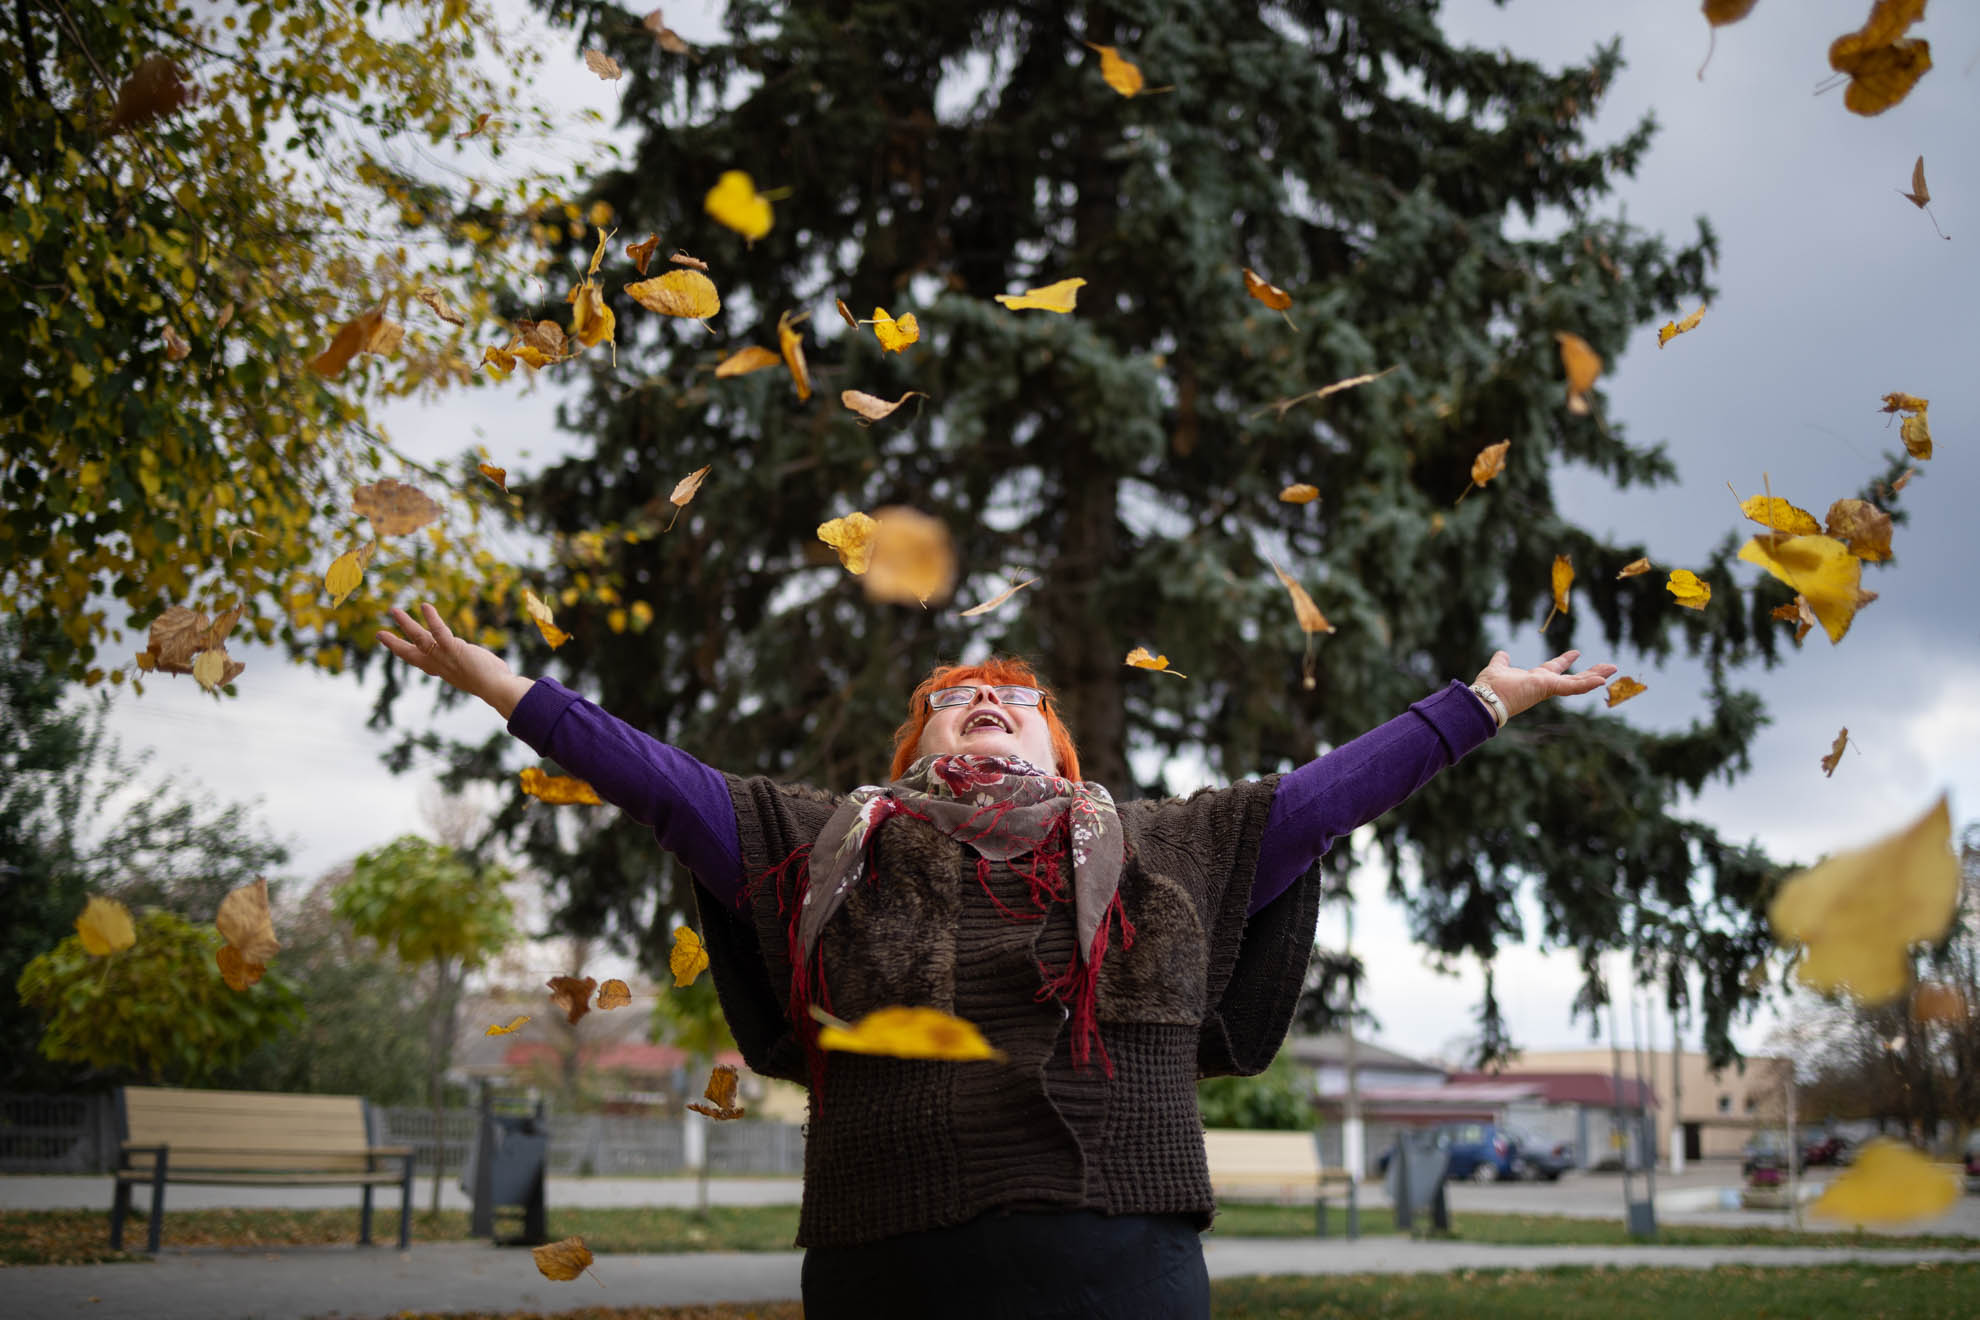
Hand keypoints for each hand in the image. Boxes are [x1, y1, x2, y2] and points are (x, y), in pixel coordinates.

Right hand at [380, 603, 532, 717]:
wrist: (496, 688)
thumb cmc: (494, 683)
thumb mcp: (476, 674)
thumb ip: (473, 667)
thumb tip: (485, 667)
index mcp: (443, 671)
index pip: (422, 662)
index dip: (408, 654)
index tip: (398, 649)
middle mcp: (438, 665)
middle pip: (409, 654)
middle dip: (393, 643)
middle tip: (379, 634)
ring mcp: (443, 657)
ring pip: (418, 638)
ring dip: (405, 624)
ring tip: (394, 610)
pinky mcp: (453, 648)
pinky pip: (438, 631)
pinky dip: (431, 618)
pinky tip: (424, 606)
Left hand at [1473, 649, 1618, 720]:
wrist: (1485, 700)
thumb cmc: (1489, 687)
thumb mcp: (1498, 668)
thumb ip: (1501, 662)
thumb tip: (1502, 653)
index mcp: (1533, 678)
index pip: (1553, 669)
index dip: (1564, 661)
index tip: (1576, 653)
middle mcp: (1543, 684)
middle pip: (1572, 677)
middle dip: (1590, 672)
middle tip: (1608, 666)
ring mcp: (1547, 687)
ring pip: (1576, 682)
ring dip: (1595, 676)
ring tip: (1613, 669)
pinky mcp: (1548, 688)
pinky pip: (1572, 686)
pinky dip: (1587, 683)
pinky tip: (1602, 680)